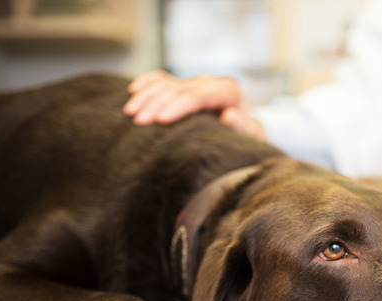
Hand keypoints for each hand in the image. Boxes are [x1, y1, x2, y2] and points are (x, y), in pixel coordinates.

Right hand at [123, 70, 265, 140]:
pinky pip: (162, 79)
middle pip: (178, 88)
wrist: (244, 134)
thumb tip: (230, 115)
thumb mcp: (252, 138)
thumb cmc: (247, 140)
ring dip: (147, 96)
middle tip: (138, 121)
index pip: (199, 95)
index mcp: (228, 91)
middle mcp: (211, 83)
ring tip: (130, 113)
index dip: (179, 106)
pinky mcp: (184, 86)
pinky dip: (147, 83)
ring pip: (166, 83)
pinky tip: (133, 91)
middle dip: (156, 103)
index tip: (161, 120)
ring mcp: (195, 83)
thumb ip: (244, 127)